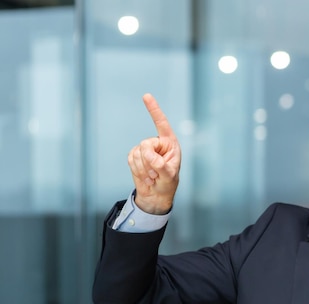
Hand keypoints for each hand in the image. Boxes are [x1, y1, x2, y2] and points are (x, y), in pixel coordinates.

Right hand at [128, 94, 180, 213]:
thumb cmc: (168, 183)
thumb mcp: (169, 176)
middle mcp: (157, 143)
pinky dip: (137, 170)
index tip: (146, 96)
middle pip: (145, 144)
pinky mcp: (135, 155)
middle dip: (149, 162)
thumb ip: (161, 165)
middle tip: (156, 174)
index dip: (154, 110)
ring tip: (153, 177)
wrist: (156, 195)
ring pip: (137, 153)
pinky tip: (145, 177)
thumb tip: (149, 155)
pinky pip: (130, 159)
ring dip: (143, 169)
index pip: (162, 124)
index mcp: (170, 143)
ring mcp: (145, 149)